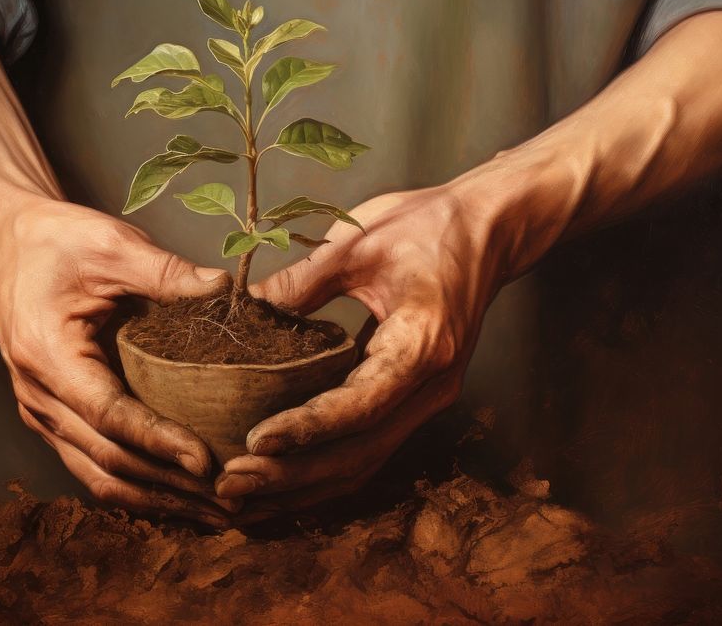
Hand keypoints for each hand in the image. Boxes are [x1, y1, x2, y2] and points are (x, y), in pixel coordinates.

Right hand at [0, 196, 238, 526]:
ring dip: (156, 499)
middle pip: (106, 460)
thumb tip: (228, 293)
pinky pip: (95, 466)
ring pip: (98, 477)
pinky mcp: (55, 418)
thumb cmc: (56, 241)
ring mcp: (42, 413)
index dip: (159, 441)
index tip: (208, 460)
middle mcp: (37, 396)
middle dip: (169, 486)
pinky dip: (138, 486)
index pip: (109, 415)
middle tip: (230, 498)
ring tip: (213, 512)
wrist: (7, 242)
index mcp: (46, 355)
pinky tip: (180, 495)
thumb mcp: (111, 245)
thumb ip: (167, 272)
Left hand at [215, 159, 541, 521]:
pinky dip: (324, 471)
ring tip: (244, 496)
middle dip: (294, 475)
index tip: (255, 440)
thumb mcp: (358, 241)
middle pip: (361, 453)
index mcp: (422, 344)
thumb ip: (300, 281)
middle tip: (231, 485)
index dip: (308, 428)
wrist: (490, 229)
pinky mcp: (415, 400)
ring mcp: (428, 399)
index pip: (361, 405)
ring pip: (364, 463)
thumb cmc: (429, 226)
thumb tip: (240, 311)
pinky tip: (281, 479)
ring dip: (304, 485)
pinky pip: (368, 449)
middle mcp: (432, 386)